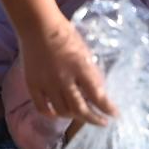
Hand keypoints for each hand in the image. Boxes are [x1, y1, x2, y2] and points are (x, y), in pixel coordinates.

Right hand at [17, 12, 113, 126]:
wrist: (38, 26)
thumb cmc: (66, 35)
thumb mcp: (86, 52)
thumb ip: (91, 73)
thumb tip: (97, 92)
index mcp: (80, 68)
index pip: (97, 96)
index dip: (107, 108)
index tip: (115, 114)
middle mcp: (63, 80)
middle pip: (80, 109)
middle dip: (94, 119)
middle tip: (102, 122)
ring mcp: (46, 84)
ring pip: (62, 111)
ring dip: (75, 117)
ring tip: (83, 116)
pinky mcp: (32, 85)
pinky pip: (43, 108)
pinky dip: (53, 114)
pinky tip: (60, 114)